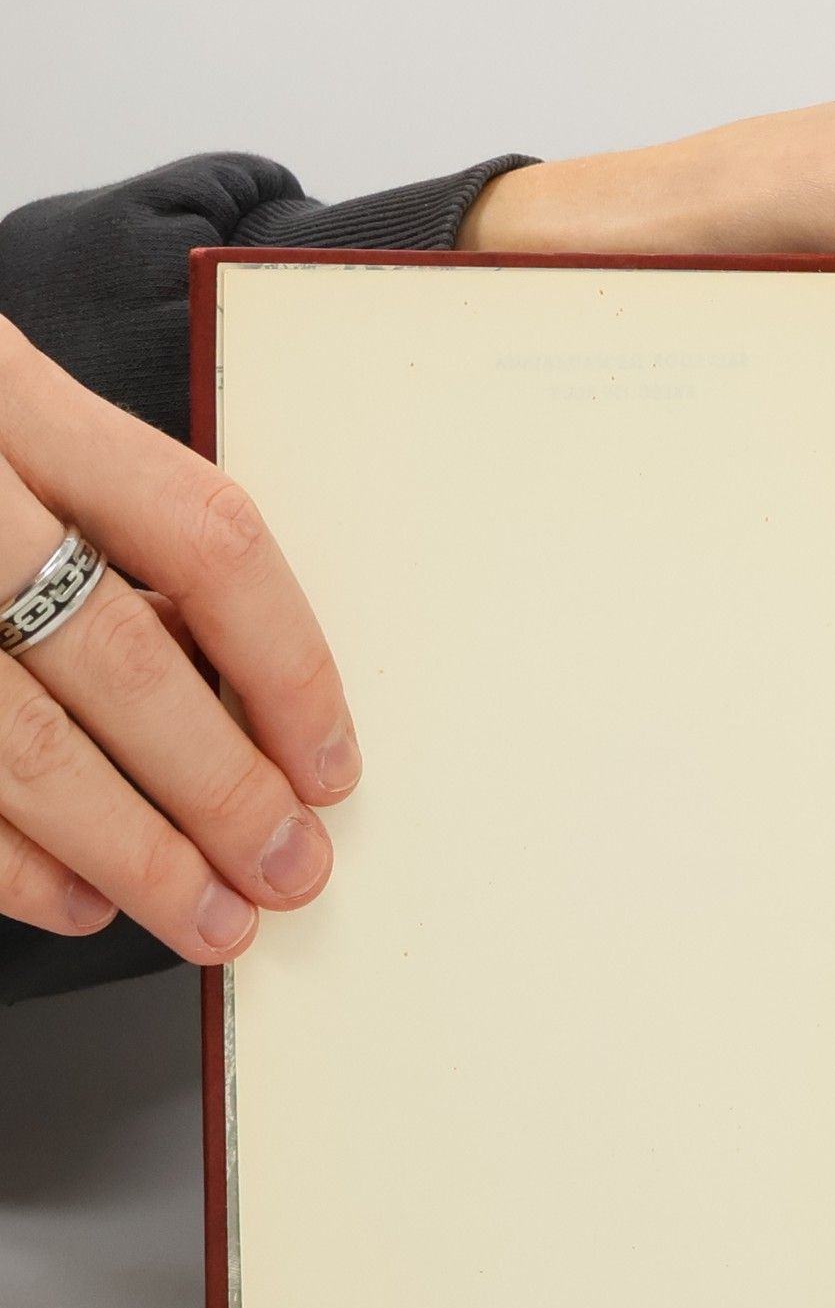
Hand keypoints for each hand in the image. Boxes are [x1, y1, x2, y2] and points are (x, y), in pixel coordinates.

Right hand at [0, 320, 356, 960]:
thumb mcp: (9, 427)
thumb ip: (105, 532)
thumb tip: (234, 694)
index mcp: (7, 395)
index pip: (202, 539)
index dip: (287, 669)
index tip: (329, 764)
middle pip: (117, 658)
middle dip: (222, 789)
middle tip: (288, 866)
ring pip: (20, 744)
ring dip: (130, 852)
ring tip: (206, 912)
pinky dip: (9, 863)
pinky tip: (75, 898)